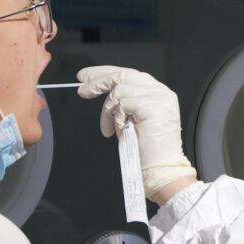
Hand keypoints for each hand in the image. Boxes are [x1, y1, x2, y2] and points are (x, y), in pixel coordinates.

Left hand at [77, 66, 196, 201]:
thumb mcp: (132, 119)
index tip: (86, 77)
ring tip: (111, 128)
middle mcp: (161, 92)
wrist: (160, 170)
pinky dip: (117, 118)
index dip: (105, 73)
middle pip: (124, 75)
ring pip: (120, 89)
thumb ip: (123, 102)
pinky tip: (121, 130)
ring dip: (109, 110)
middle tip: (82, 91)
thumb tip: (98, 89)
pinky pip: (123, 103)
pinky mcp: (152, 107)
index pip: (129, 74)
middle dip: (98, 81)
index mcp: (158, 93)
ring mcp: (159, 98)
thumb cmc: (147, 151)